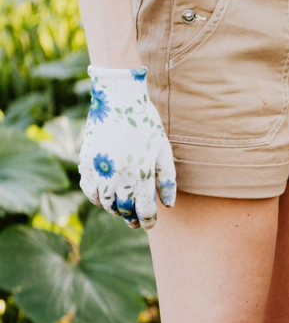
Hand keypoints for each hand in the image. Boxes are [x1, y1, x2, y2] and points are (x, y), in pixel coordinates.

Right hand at [78, 66, 176, 229]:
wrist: (118, 99)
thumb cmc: (146, 124)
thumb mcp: (163, 150)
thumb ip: (167, 179)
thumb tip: (168, 205)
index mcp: (141, 174)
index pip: (144, 210)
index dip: (148, 220)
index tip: (150, 223)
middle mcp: (118, 175)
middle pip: (124, 210)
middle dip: (131, 218)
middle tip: (136, 221)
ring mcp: (99, 169)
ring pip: (105, 203)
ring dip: (114, 209)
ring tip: (122, 208)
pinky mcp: (86, 162)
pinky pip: (88, 189)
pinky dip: (96, 197)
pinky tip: (105, 196)